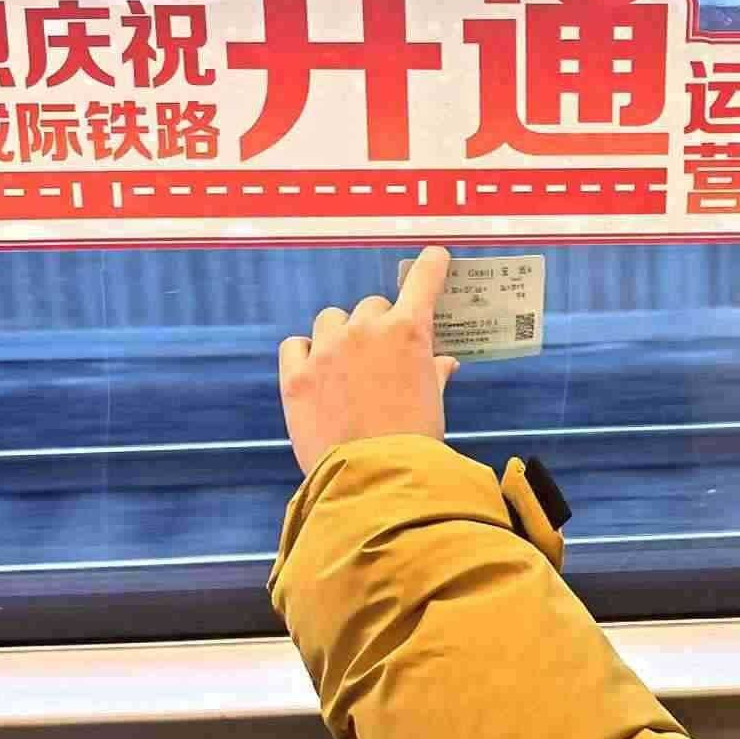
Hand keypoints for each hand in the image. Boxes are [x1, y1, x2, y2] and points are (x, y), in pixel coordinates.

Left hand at [278, 245, 461, 475]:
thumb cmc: (413, 444)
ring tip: (346, 367)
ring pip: (332, 319)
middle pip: (373, 307)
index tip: (434, 257)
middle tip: (383, 356)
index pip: (422, 282)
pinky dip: (305, 353)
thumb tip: (444, 364)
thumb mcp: (433, 404)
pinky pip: (295, 345)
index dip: (430, 266)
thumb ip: (434, 374)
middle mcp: (366, 330)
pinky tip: (315, 373)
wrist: (374, 481)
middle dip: (380, 325)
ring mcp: (327, 350)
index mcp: (408, 332)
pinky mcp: (296, 376)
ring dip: (341, 335)